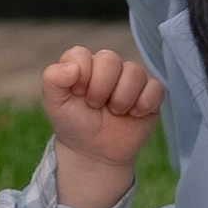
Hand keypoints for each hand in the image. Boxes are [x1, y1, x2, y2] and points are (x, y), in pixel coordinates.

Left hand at [40, 44, 164, 207]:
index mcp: (83, 64)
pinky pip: (155, 88)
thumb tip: (72, 66)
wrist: (94, 153)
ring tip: (114, 112)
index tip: (77, 94)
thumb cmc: (74, 124)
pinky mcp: (150, 94)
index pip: (82, 55)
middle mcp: (107, 67)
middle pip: (110, 59)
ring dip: (122, 98)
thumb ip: (52, 79)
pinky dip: (143, 104)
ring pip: (135, 72)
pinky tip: (133, 114)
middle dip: (100, 88)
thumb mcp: (54, 104)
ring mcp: (130, 79)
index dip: (79, 77)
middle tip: (95, 106)